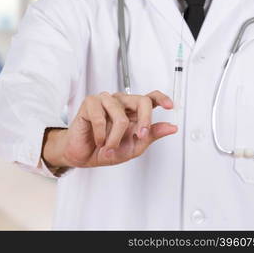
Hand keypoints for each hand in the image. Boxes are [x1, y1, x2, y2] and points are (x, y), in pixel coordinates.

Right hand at [43, 91, 177, 167]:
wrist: (82, 156)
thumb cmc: (106, 150)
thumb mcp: (133, 147)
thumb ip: (151, 136)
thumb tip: (171, 128)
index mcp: (133, 111)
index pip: (150, 98)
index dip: (161, 98)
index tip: (170, 106)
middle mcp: (121, 103)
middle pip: (142, 101)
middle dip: (145, 121)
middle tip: (140, 136)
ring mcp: (105, 101)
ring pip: (121, 115)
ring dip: (115, 137)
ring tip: (108, 146)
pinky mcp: (90, 103)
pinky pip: (100, 118)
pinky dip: (100, 134)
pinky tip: (98, 139)